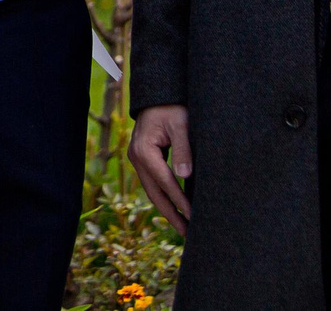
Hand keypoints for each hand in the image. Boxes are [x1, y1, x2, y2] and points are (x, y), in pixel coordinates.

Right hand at [128, 104, 191, 233]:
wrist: (158, 96)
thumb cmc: (173, 108)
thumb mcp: (182, 125)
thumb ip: (184, 150)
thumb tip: (185, 178)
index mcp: (144, 150)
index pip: (165, 182)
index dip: (180, 201)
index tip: (194, 217)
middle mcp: (136, 157)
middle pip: (154, 193)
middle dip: (171, 214)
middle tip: (188, 234)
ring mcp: (136, 159)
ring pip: (151, 191)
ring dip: (166, 209)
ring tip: (183, 227)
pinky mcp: (141, 159)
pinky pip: (152, 184)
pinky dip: (163, 197)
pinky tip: (174, 208)